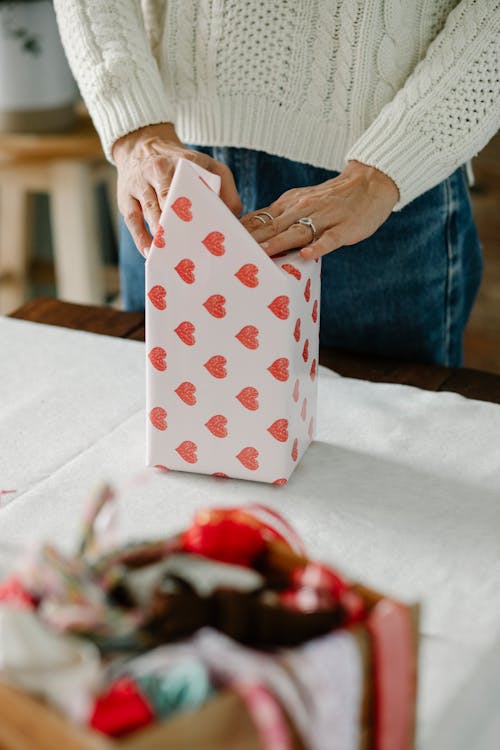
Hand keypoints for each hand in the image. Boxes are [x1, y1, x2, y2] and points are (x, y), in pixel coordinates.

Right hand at [113, 123, 241, 255]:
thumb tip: (231, 216)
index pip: (187, 190)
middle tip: (191, 250)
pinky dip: (142, 240)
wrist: (141, 145)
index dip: (194, 213)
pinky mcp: (125, 200)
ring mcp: (138, 186)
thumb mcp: (208, 164)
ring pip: (150, 214)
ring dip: (161, 237)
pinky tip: (152, 254)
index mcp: (178, 163)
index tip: (204, 233)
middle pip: (166, 204)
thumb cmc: (180, 162)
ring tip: (173, 257)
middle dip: (178, 228)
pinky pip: (133, 223)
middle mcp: (155, 172)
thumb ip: (225, 187)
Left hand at [240, 160, 398, 259]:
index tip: (221, 243)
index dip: (241, 232)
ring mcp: (324, 219)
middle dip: (252, 240)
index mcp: (289, 205)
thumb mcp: (300, 202)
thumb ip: (278, 217)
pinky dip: (318, 247)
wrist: (368, 184)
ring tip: (262, 254)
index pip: (260, 219)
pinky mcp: (344, 228)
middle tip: (232, 254)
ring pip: (297, 232)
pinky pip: (329, 239)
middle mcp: (302, 209)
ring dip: (278, 243)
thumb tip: (251, 232)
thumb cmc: (330, 199)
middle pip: (273, 226)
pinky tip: (306, 256)